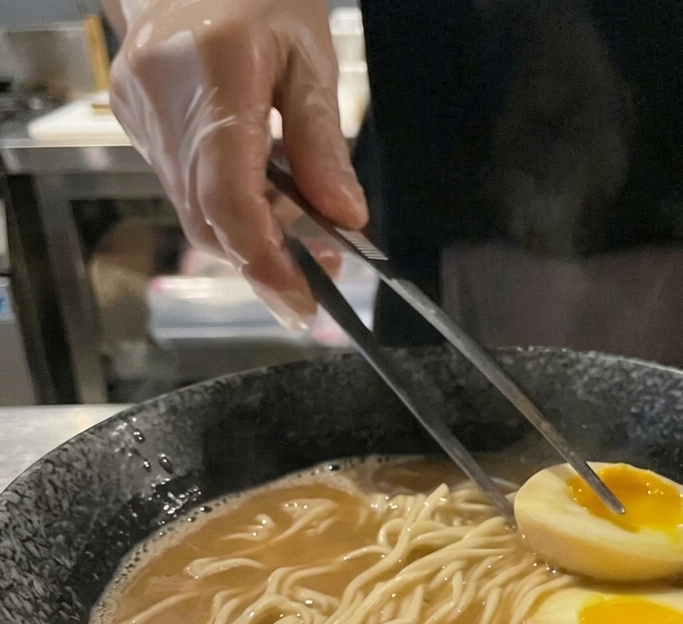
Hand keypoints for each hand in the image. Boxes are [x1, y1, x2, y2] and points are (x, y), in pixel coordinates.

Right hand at [107, 0, 367, 327]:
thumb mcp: (310, 57)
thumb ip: (323, 143)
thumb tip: (346, 218)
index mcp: (213, 75)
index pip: (228, 198)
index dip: (264, 262)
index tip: (301, 304)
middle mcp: (162, 102)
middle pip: (208, 219)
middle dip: (266, 256)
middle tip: (322, 268)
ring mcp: (138, 114)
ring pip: (195, 211)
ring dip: (251, 232)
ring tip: (303, 219)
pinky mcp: (133, 121)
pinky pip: (183, 187)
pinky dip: (228, 205)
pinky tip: (264, 187)